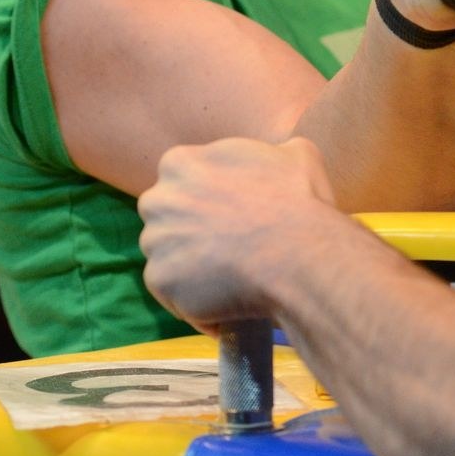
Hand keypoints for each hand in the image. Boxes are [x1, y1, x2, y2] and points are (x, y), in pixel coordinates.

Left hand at [139, 137, 338, 328]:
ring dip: (192, 269)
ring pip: (167, 258)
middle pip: (165, 218)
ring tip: (231, 278)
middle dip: (188, 231)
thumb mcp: (297, 154)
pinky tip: (229, 301)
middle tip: (227, 246)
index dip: (206, 199)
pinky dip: (197, 303)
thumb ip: (272, 152)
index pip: (181, 181)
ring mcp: (155, 242)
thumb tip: (279, 156)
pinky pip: (175, 294)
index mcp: (181, 162)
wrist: (298, 255)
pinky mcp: (161, 281)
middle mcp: (157, 199)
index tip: (230, 213)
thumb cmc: (299, 201)